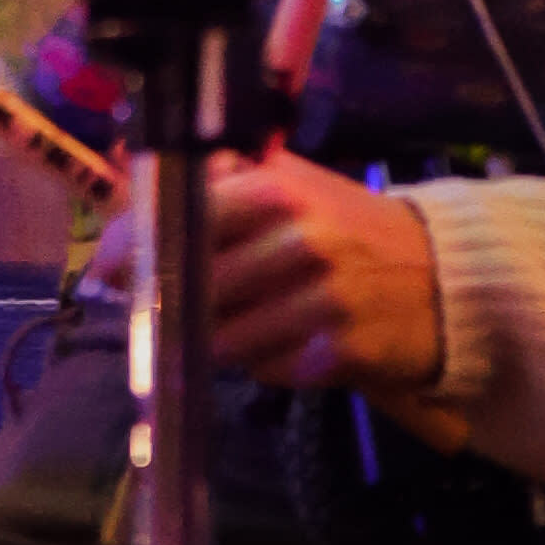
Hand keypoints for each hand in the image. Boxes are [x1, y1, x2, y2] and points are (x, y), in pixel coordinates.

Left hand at [89, 151, 446, 397]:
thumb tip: (128, 174)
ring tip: (244, 320)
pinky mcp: (340, 353)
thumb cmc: (348, 225)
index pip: (178, 219)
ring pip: (222, 338)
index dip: (128, 247)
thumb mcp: (290, 182)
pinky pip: (266, 370)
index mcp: (276, 190)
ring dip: (217, 338)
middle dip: (167, 303)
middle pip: (191, 288)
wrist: (444, 276)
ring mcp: (322, 301)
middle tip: (161, 308)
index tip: (101, 271)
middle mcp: (298, 241)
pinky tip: (285, 343)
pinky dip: (261, 364)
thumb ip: (216, 178)